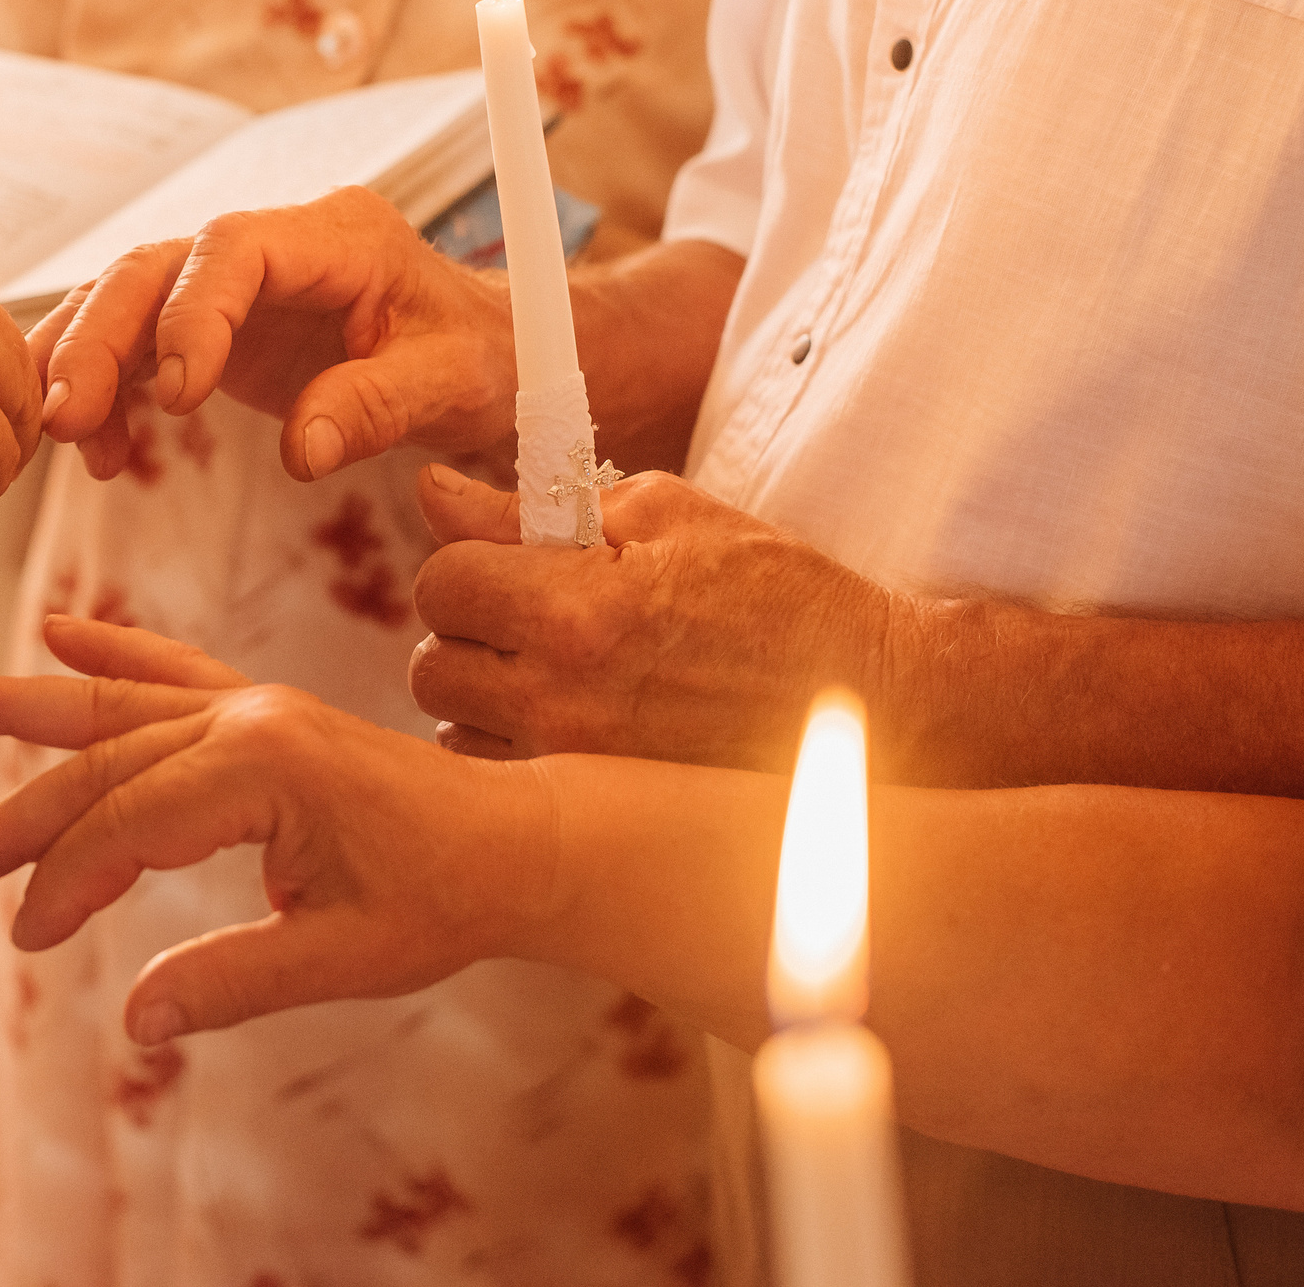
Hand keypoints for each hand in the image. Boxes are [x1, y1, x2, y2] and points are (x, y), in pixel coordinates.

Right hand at [0, 617, 553, 1042]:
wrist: (522, 842)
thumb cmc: (446, 900)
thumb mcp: (345, 958)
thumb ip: (234, 980)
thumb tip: (137, 1020)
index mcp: (266, 766)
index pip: (129, 821)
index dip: (67, 882)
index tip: (25, 934)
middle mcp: (250, 717)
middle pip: (107, 760)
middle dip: (22, 809)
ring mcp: (257, 703)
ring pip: (124, 705)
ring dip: (36, 707)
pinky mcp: (266, 710)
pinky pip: (175, 671)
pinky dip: (117, 652)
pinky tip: (61, 632)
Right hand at [32, 187, 516, 482]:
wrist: (485, 354)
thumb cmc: (480, 355)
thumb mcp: (454, 382)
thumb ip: (378, 407)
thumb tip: (302, 452)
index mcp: (337, 235)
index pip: (235, 247)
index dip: (192, 312)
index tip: (178, 396)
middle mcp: (274, 246)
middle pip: (157, 267)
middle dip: (101, 336)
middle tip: (66, 418)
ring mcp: (237, 286)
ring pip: (130, 299)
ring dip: (82, 360)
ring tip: (59, 436)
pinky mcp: (217, 328)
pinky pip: (138, 346)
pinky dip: (107, 393)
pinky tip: (102, 455)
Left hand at [410, 463, 901, 771]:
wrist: (872, 704)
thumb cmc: (779, 594)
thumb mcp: (667, 516)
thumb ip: (533, 506)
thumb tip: (434, 491)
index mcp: (580, 610)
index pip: (441, 581)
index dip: (470, 563)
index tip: (510, 567)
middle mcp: (565, 699)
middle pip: (431, 667)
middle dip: (467, 636)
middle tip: (529, 621)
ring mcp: (577, 769)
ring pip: (453, 735)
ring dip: (484, 701)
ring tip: (557, 675)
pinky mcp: (596, 813)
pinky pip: (499, 784)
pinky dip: (514, 754)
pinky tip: (573, 725)